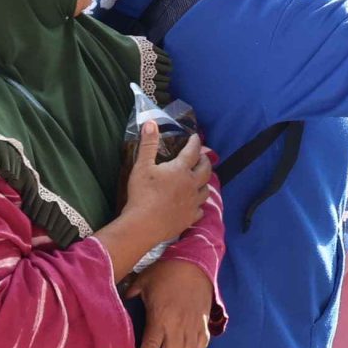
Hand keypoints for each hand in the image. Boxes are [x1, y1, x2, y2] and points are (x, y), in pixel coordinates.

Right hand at [119, 121, 213, 248]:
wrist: (143, 225)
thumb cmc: (142, 194)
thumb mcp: (142, 166)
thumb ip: (148, 144)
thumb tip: (151, 122)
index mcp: (181, 170)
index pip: (192, 152)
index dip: (195, 143)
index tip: (196, 137)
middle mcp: (191, 185)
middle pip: (205, 170)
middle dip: (205, 161)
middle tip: (203, 157)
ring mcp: (193, 203)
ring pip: (206, 190)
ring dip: (205, 182)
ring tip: (201, 179)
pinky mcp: (190, 218)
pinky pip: (200, 209)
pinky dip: (199, 204)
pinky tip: (195, 204)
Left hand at [126, 257, 213, 347]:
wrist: (194, 263)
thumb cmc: (166, 272)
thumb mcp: (143, 281)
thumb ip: (130, 295)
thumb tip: (120, 305)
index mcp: (160, 317)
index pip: (151, 347)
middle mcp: (178, 325)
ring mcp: (194, 325)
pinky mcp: (204, 322)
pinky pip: (202, 345)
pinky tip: (186, 345)